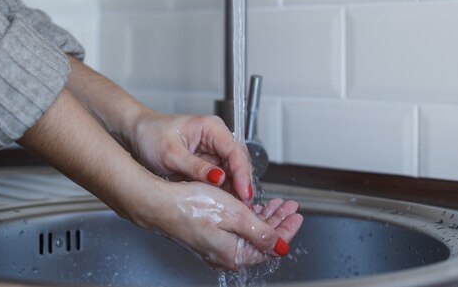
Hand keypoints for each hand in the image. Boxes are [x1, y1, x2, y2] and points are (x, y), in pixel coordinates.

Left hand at [123, 110, 254, 204]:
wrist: (137, 135)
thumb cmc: (151, 135)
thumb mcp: (171, 154)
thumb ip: (196, 167)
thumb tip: (219, 179)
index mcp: (211, 128)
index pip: (235, 151)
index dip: (242, 173)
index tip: (244, 193)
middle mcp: (216, 138)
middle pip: (238, 163)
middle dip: (241, 184)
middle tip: (242, 206)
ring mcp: (213, 152)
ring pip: (232, 173)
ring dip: (233, 190)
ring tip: (233, 208)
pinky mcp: (208, 164)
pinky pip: (221, 179)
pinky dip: (222, 191)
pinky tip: (222, 203)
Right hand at [149, 181, 302, 269]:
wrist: (160, 202)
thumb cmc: (192, 206)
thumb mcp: (236, 215)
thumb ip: (261, 232)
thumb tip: (281, 247)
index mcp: (234, 254)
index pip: (271, 245)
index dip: (287, 229)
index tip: (297, 216)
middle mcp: (225, 254)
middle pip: (261, 239)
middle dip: (278, 220)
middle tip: (289, 206)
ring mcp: (216, 245)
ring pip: (249, 232)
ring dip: (264, 216)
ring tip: (276, 204)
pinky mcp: (207, 235)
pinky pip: (235, 229)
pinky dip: (248, 216)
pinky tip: (251, 206)